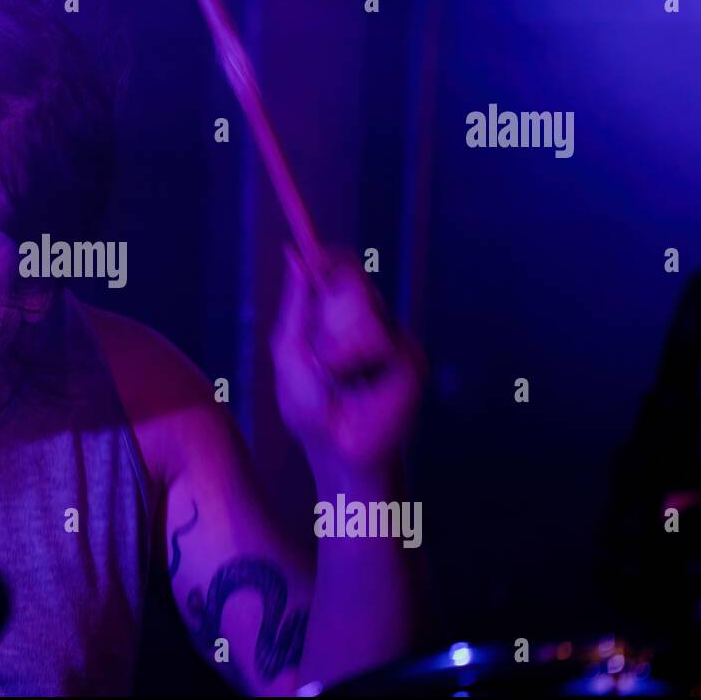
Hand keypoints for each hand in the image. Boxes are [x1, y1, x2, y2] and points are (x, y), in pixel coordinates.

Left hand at [271, 246, 423, 481]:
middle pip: (354, 282)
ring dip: (336, 346)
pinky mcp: (411, 360)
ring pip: (365, 310)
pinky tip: (356, 386)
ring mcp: (394, 339)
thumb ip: (294, 306)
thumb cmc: (309, 407)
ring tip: (334, 378)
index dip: (330, 256)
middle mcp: (372, 321)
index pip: (343, 272)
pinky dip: (355, 363)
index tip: (313, 249)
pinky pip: (380, 341)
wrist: (337, 449)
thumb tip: (294, 254)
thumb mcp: (289, 352)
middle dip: (328, 308)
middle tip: (315, 344)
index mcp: (342, 317)